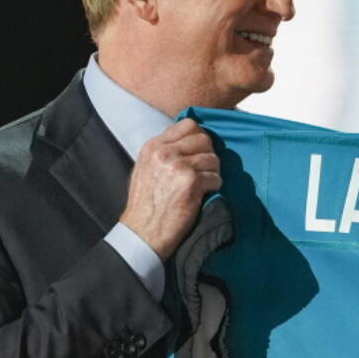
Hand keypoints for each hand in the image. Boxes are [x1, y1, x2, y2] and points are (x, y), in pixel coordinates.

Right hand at [119, 118, 220, 261]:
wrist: (142, 232)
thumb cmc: (145, 204)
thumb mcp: (145, 168)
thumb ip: (164, 151)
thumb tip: (189, 141)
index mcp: (153, 146)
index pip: (188, 125)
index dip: (199, 138)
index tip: (199, 152)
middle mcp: (165, 152)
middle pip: (204, 139)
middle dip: (208, 154)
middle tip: (204, 170)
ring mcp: (179, 166)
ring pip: (212, 158)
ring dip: (213, 172)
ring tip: (203, 184)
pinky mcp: (191, 183)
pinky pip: (216, 178)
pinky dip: (214, 187)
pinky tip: (203, 195)